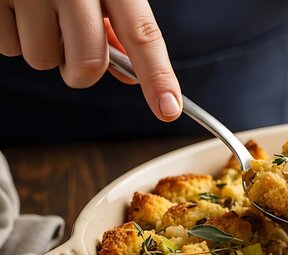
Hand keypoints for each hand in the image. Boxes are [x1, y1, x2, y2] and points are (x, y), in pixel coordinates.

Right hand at [0, 0, 181, 120]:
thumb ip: (116, 24)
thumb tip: (130, 76)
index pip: (142, 34)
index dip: (158, 76)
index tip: (168, 109)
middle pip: (87, 63)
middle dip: (81, 71)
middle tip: (71, 49)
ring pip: (42, 60)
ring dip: (43, 49)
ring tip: (36, 12)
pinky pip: (7, 48)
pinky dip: (11, 37)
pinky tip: (14, 8)